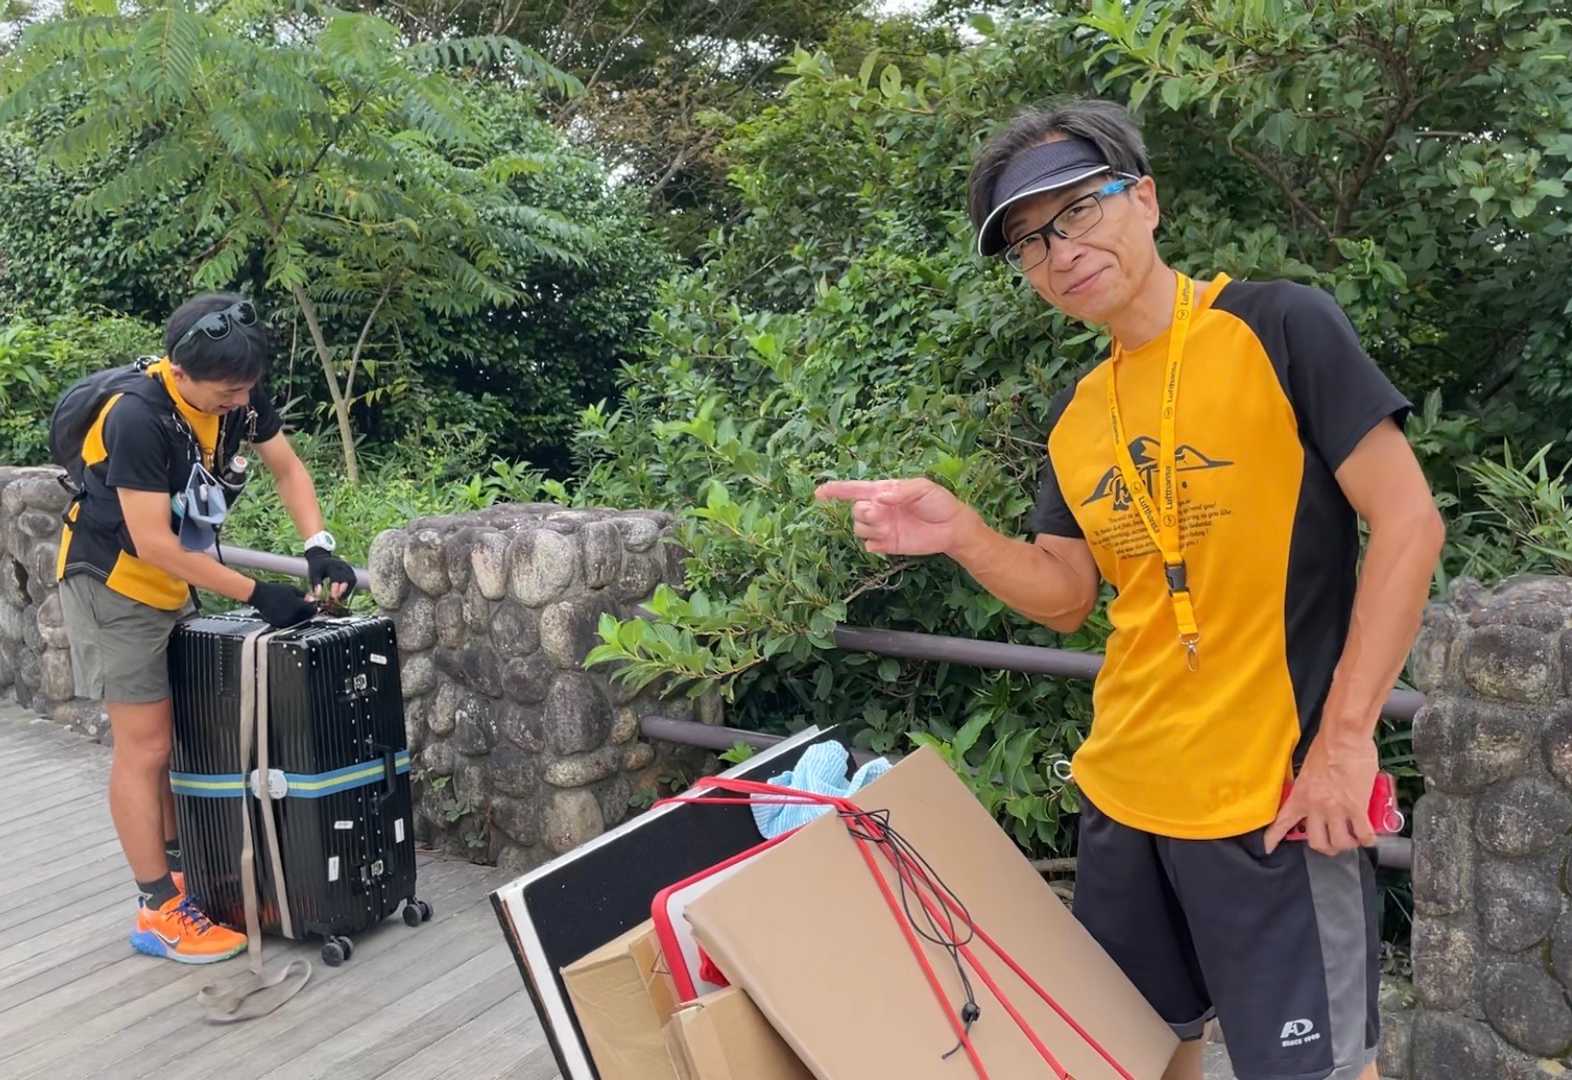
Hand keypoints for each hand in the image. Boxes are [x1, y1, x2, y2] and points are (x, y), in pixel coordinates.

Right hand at [248, 581, 315, 628]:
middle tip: (303, 607)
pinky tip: (285, 612)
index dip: (314, 608)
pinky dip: (290, 620)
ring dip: (299, 617)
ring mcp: (284, 621)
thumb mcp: (293, 589)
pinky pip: (288, 624)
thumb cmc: (276, 590)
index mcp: (297, 606)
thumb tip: (313, 601)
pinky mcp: (277, 624)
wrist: (259, 595)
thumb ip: (304, 596)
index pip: (312, 610)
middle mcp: (291, 615)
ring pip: (298, 622)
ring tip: (292, 608)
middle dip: (307, 613)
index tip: (312, 606)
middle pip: (306, 617)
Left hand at [304, 545, 357, 603]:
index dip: (335, 588)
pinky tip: (342, 596)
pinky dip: (348, 589)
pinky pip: (353, 581)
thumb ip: (316, 584)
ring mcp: (348, 567)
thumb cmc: (317, 568)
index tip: (333, 597)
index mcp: (332, 565)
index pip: (336, 577)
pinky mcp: (351, 571)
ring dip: (347, 591)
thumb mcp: (313, 574)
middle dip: (343, 590)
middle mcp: (342, 565)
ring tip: (339, 600)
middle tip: (336, 600)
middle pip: (347, 578)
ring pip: (352, 580)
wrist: (321, 557)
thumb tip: (318, 596)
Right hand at [814, 478, 975, 556]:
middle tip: (880, 513)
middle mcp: (879, 509)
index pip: (854, 490)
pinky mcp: (886, 544)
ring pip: (859, 528)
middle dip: (863, 512)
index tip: (819, 493)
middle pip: (855, 511)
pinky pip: (869, 545)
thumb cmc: (938, 502)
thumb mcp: (922, 488)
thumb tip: (879, 497)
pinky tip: (889, 539)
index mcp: (883, 491)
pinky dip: (874, 542)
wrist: (952, 527)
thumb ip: (900, 491)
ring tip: (890, 527)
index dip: (836, 490)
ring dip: (870, 527)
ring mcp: (882, 527)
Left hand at [1264, 732, 1378, 855]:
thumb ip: (1310, 788)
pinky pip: (1363, 834)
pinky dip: (1367, 839)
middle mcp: (1315, 806)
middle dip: (1327, 846)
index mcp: (1300, 795)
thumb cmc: (1327, 746)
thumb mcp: (1308, 770)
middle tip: (1334, 841)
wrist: (1344, 737)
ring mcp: (1336, 809)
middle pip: (1317, 842)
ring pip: (1340, 842)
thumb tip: (1319, 796)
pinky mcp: (1357, 807)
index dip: (1273, 838)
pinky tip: (1369, 836)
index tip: (1267, 848)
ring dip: (1348, 843)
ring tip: (1354, 837)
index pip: (1282, 821)